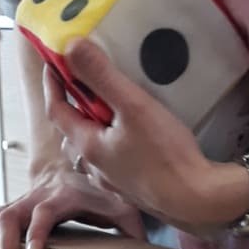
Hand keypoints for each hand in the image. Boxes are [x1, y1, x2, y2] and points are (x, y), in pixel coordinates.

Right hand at [0, 161, 146, 248]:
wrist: (74, 171)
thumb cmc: (98, 195)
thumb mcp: (121, 207)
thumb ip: (133, 227)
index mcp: (65, 196)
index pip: (44, 211)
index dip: (36, 231)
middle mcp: (37, 196)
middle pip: (8, 217)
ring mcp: (20, 201)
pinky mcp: (9, 208)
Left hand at [45, 42, 248, 229]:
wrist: (196, 201)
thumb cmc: (166, 155)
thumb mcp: (133, 106)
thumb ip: (101, 76)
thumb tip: (72, 48)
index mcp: (88, 146)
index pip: (56, 111)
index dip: (52, 84)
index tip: (54, 62)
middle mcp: (94, 168)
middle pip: (73, 132)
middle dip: (74, 107)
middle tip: (87, 84)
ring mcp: (113, 182)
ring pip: (93, 149)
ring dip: (95, 128)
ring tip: (113, 109)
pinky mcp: (132, 190)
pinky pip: (113, 163)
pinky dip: (114, 145)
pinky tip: (133, 138)